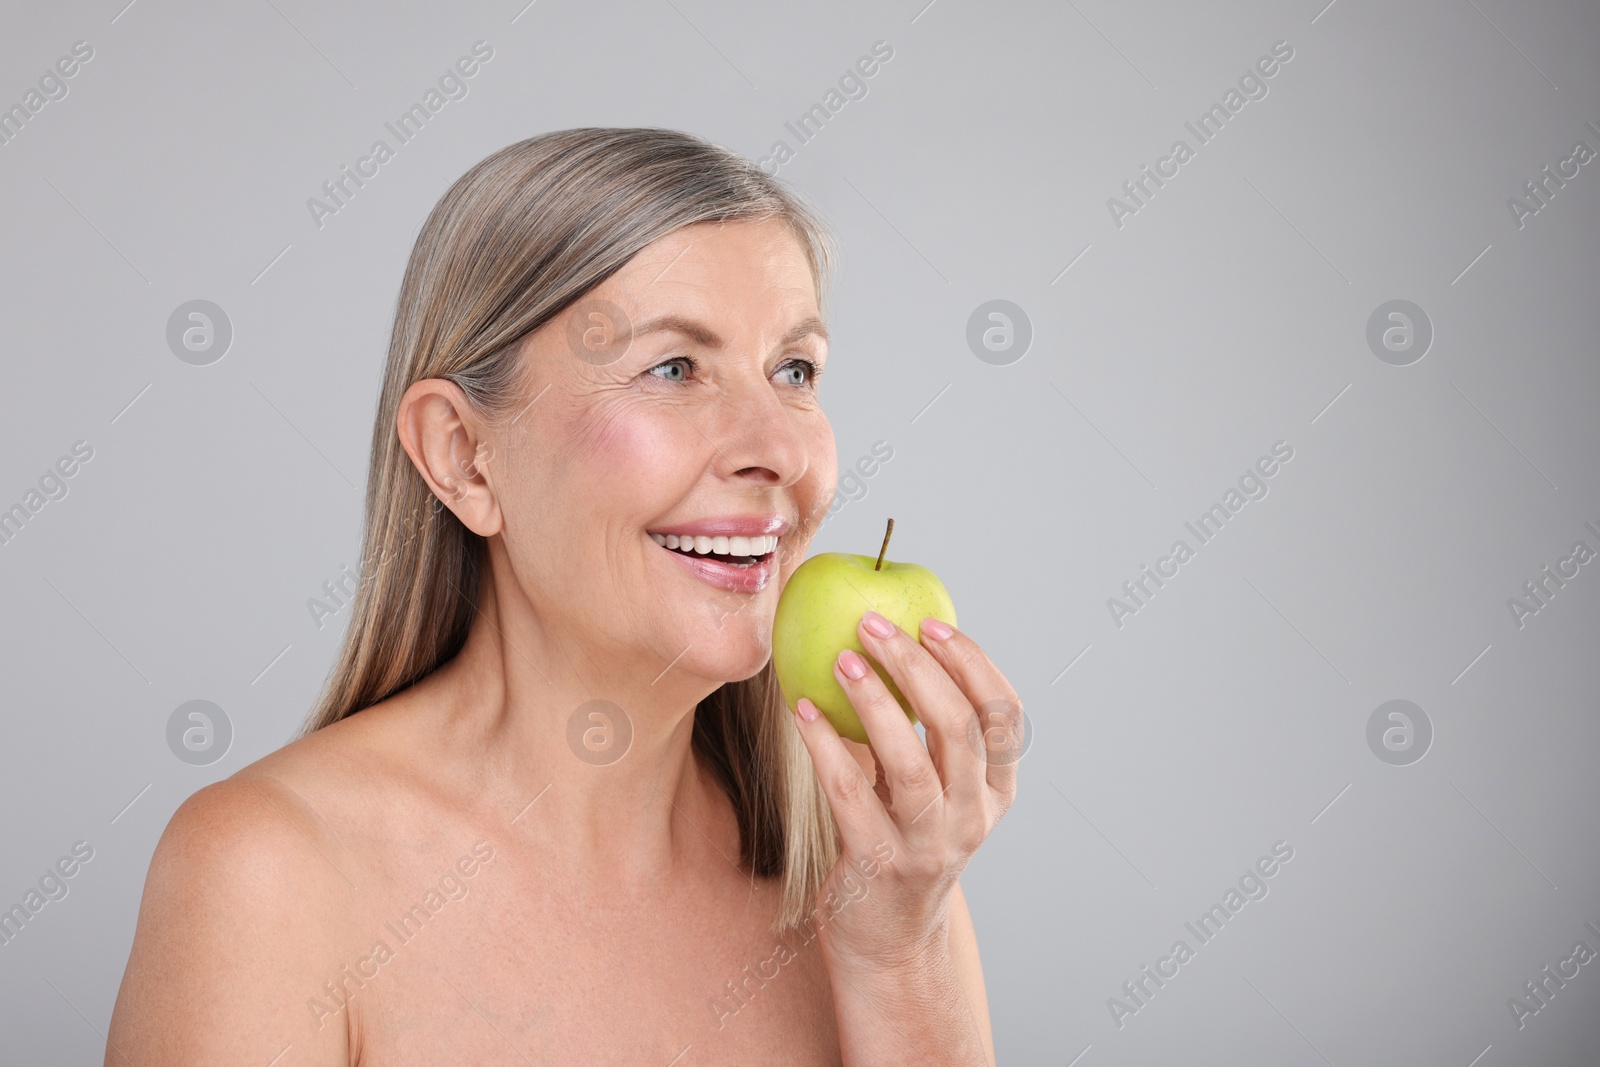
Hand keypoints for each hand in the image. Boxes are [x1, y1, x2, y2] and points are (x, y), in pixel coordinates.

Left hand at [790, 611, 1021, 975]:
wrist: (890, 941)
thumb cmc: (904, 843)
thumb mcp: (934, 790)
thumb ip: (926, 733)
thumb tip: (893, 643)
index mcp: (996, 792)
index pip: (1004, 714)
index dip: (972, 662)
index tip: (932, 623)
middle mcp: (972, 818)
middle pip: (959, 727)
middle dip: (917, 666)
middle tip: (873, 625)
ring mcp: (928, 846)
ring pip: (910, 762)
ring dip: (875, 703)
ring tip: (842, 661)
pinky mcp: (879, 864)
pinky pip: (851, 794)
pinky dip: (826, 747)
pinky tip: (803, 712)